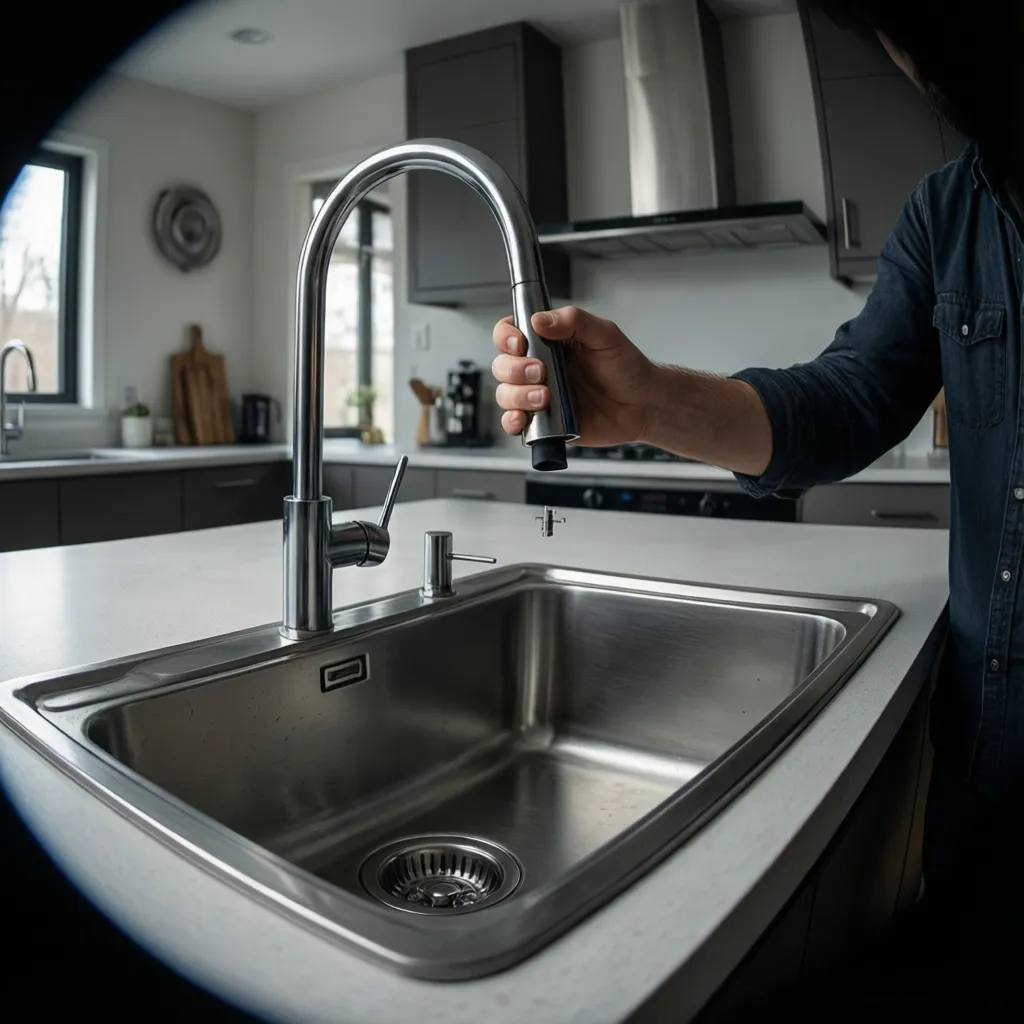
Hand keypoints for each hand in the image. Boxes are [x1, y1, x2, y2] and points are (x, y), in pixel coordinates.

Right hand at [491, 306, 656, 446]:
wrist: (643, 404)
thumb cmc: (626, 368)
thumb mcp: (605, 334)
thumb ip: (574, 321)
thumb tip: (540, 320)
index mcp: (548, 342)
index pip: (510, 333)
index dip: (506, 337)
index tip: (520, 342)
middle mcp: (539, 368)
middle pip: (503, 365)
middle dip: (515, 370)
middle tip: (540, 372)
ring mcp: (539, 396)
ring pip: (506, 395)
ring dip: (518, 396)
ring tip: (545, 397)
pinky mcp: (544, 422)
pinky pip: (515, 423)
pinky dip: (512, 422)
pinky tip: (524, 419)